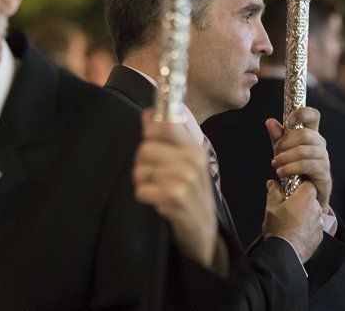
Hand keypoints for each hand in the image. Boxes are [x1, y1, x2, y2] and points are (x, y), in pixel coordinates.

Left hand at [133, 110, 217, 269]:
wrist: (203, 231)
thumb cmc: (190, 193)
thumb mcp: (187, 162)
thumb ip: (168, 137)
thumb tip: (148, 113)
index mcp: (195, 148)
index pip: (165, 123)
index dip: (150, 129)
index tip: (150, 138)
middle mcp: (193, 160)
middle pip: (146, 147)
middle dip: (142, 162)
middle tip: (154, 174)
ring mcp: (185, 179)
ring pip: (141, 169)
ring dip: (143, 182)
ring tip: (157, 189)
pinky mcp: (175, 198)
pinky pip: (142, 190)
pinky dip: (145, 197)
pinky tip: (158, 201)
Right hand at [262, 180, 322, 261]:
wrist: (285, 252)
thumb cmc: (278, 227)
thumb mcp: (271, 206)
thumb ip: (274, 191)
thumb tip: (272, 183)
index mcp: (306, 196)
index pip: (308, 184)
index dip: (299, 186)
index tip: (290, 192)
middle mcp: (316, 208)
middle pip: (311, 199)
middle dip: (301, 201)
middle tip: (288, 208)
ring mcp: (320, 223)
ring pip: (313, 213)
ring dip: (305, 215)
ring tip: (291, 222)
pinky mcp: (320, 236)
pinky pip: (314, 227)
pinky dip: (307, 228)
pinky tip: (296, 232)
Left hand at [266, 107, 331, 208]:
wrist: (306, 195)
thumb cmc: (295, 169)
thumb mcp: (283, 151)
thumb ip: (278, 137)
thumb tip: (270, 121)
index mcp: (311, 133)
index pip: (313, 115)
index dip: (302, 113)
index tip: (288, 121)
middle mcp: (319, 143)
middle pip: (306, 134)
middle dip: (286, 142)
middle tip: (276, 152)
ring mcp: (323, 157)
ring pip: (304, 150)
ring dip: (286, 157)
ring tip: (276, 164)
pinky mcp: (324, 172)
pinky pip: (307, 165)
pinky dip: (291, 168)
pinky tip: (281, 172)